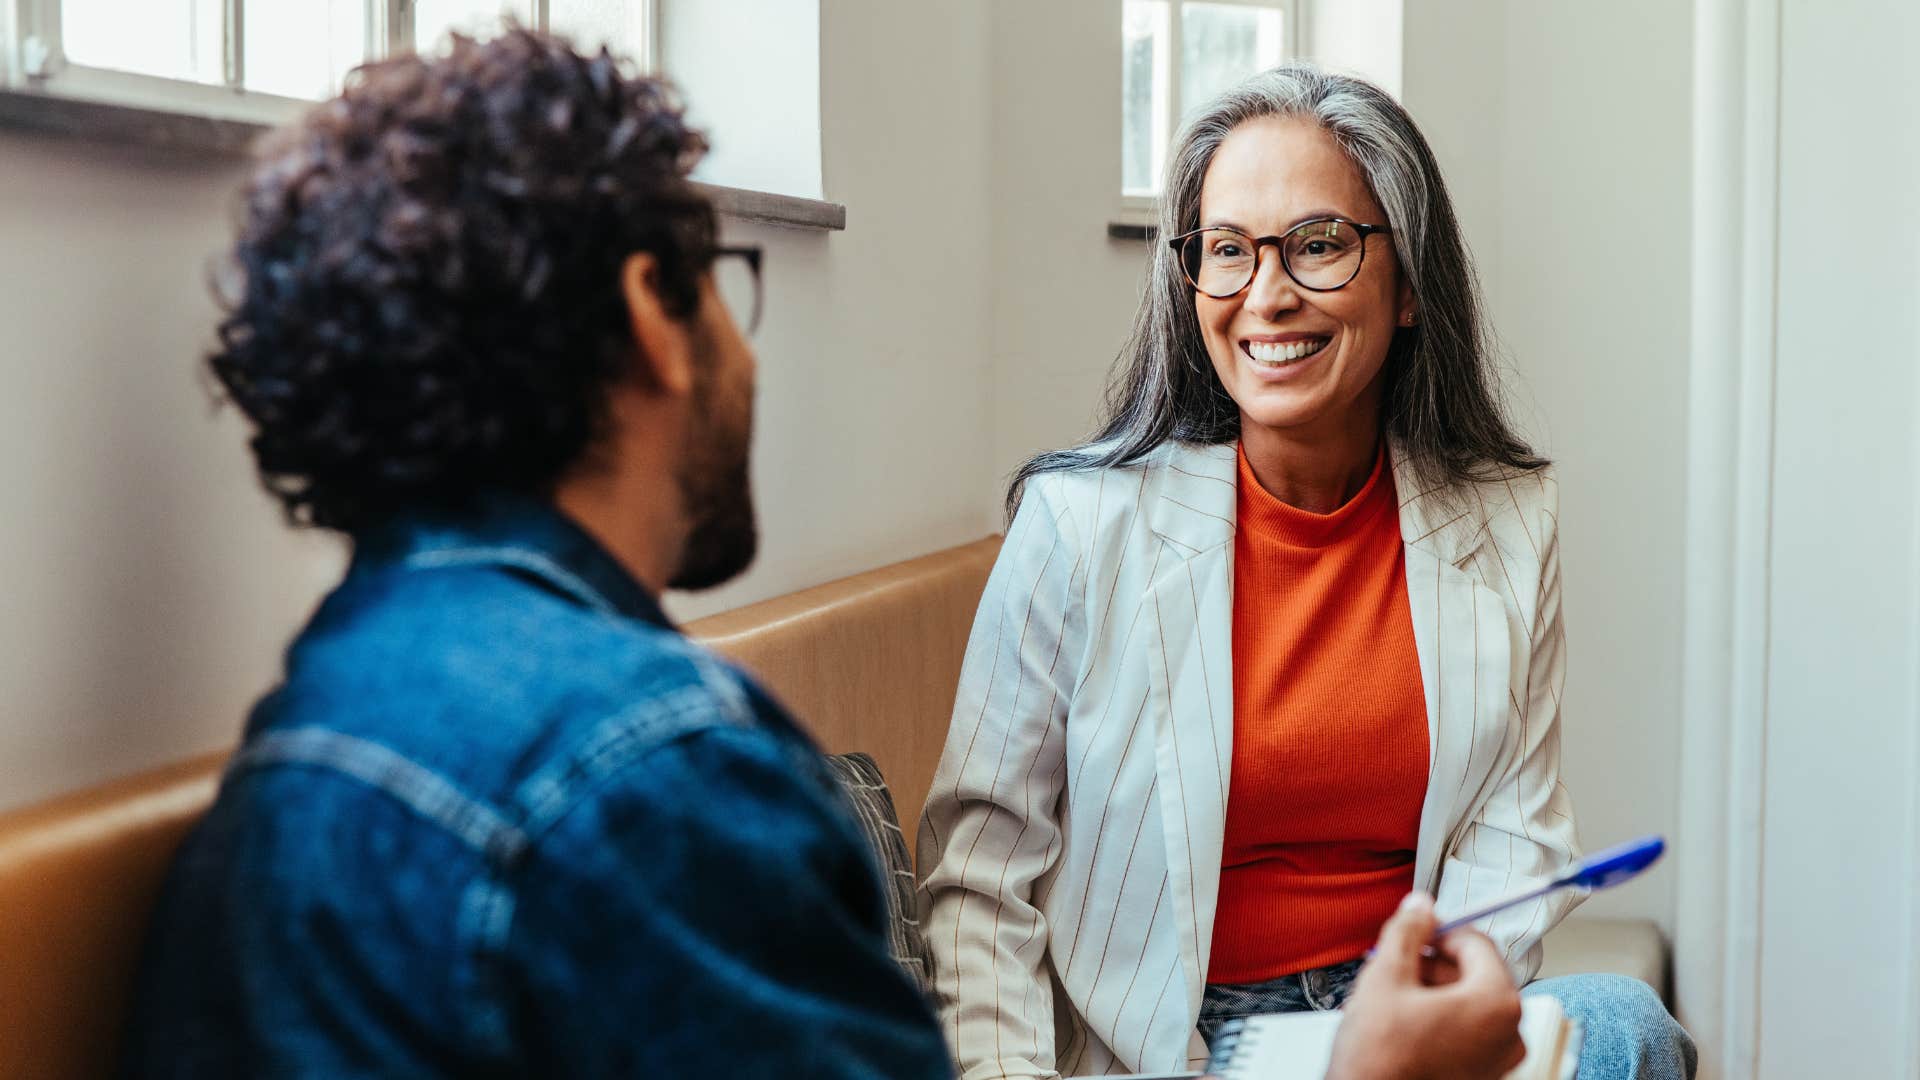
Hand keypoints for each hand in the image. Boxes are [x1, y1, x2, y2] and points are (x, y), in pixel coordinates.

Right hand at [1323, 893, 1524, 1079]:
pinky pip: (1469, 1031)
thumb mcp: (1386, 977)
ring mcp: (1498, 1060)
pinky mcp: (1482, 1076)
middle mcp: (1508, 1033)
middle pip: (1477, 973)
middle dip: (1436, 962)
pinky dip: (1441, 1017)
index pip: (1477, 942)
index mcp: (1496, 1002)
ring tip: (1396, 993)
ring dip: (1435, 989)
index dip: (1440, 930)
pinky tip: (1406, 1019)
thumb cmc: (1381, 1059)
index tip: (1417, 932)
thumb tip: (1419, 907)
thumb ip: (1407, 932)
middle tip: (1400, 962)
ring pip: (1471, 1002)